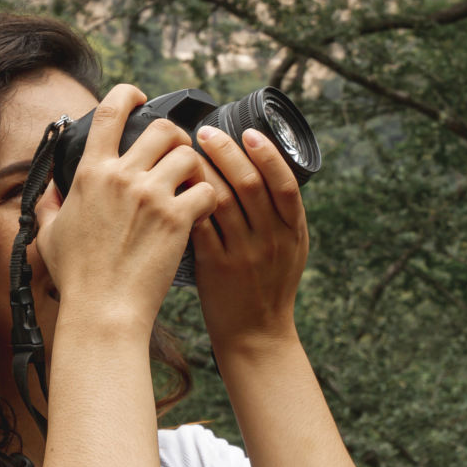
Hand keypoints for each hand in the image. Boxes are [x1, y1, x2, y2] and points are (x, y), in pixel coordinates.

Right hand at [36, 85, 216, 326]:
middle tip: (178, 154)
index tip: (139, 97)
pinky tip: (202, 211)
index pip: (109, 112)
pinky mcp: (177, 219)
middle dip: (175, 136)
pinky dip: (209, 197)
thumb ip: (50, 205)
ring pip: (189, 155)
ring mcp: (151, 196)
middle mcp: (122, 176)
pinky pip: (207, 190)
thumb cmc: (77, 277)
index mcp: (91, 173)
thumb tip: (51, 190)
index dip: (128, 94)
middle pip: (162, 128)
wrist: (104, 309)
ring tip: (192, 184)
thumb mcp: (51, 234)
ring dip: (195, 166)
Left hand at [191, 127, 309, 355]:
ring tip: (183, 154)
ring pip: (220, 201)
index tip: (247, 131)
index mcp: (293, 231)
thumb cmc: (269, 286)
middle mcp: (272, 240)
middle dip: (225, 152)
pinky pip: (200, 227)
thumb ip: (279, 214)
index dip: (267, 154)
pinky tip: (173, 187)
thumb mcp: (289, 248)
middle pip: (249, 185)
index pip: (283, 183)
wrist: (256, 334)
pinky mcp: (216, 268)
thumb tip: (262, 167)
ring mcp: (244, 254)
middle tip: (204, 132)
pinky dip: (186, 203)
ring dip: (200, 172)